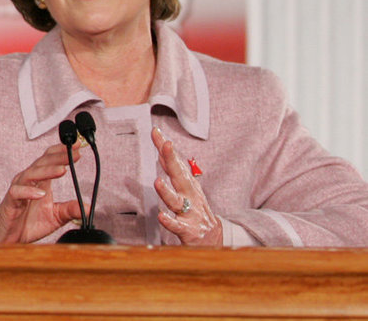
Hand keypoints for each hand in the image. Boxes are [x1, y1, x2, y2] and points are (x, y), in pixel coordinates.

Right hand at [0, 141, 86, 242]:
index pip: (50, 159)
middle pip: (43, 162)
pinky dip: (29, 192)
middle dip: (59, 157)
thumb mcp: (54, 217)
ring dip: (47, 171)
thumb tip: (88, 209)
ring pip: (31, 174)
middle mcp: (29, 180)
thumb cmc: (27, 222)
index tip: (78, 145)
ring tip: (62, 170)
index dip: (62, 151)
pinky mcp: (10, 202)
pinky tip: (41, 193)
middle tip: (74, 153)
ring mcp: (19, 189)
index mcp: (40, 180)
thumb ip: (69, 210)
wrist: (5, 237)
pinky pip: (18, 192)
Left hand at [152, 127, 222, 245]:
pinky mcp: (188, 229)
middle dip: (171, 159)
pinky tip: (161, 216)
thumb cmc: (195, 208)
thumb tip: (161, 150)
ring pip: (176, 201)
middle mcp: (188, 194)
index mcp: (186, 183)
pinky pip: (177, 225)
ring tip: (157, 182)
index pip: (173, 161)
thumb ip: (173, 170)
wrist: (214, 237)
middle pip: (178, 174)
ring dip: (166, 192)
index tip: (155, 131)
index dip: (164, 147)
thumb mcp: (186, 186)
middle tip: (166, 144)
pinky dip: (169, 221)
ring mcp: (189, 211)